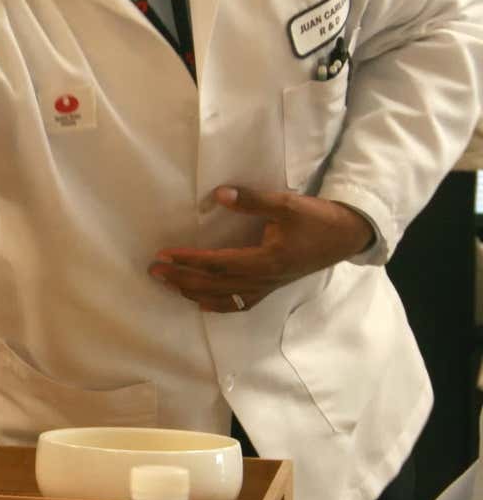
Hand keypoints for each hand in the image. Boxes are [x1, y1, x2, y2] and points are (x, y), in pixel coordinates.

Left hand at [148, 185, 373, 312]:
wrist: (346, 236)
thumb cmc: (317, 219)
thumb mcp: (287, 203)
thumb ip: (253, 200)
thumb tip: (220, 193)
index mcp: (267, 259)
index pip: (219, 264)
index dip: (190, 261)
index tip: (164, 255)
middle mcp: (264, 278)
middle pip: (215, 284)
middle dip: (182, 278)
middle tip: (154, 271)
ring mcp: (268, 286)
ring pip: (225, 297)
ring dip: (193, 291)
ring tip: (168, 284)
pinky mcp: (272, 287)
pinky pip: (241, 303)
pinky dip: (218, 305)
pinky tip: (200, 303)